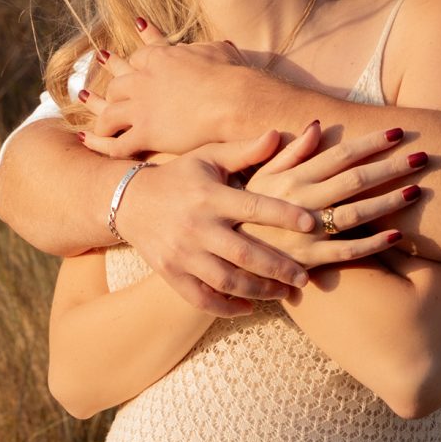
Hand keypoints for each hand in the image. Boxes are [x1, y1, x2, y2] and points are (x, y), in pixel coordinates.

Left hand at [83, 30, 252, 156]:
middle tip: (93, 93)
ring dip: (101, 121)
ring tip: (95, 129)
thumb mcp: (218, 51)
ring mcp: (142, 107)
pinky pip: (116, 143)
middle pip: (117, 85)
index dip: (128, 63)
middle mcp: (145, 80)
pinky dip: (101, 145)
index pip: (137, 58)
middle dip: (109, 91)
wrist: (234, 101)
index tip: (118, 61)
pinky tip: (93, 146)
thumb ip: (208, 49)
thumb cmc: (233, 76)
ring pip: (109, 113)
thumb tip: (218, 45)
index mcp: (161, 58)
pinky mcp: (146, 133)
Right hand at [114, 138, 328, 314]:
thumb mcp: (208, 158)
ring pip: (227, 281)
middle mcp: (197, 227)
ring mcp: (182, 254)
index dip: (284, 215)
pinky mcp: (171, 274)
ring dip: (259, 291)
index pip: (253, 207)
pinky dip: (226, 307)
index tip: (311, 224)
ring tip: (284, 293)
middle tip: (304, 277)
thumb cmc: (179, 176)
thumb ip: (244, 152)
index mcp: (211, 197)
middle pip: (244, 253)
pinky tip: (249, 307)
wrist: (130, 200)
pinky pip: (202, 298)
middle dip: (278, 267)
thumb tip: (276, 134)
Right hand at [241, 121, 427, 260]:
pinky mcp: (305, 262)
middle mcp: (298, 203)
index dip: (369, 143)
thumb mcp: (255, 174)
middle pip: (353, 181)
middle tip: (424, 157)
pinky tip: (398, 235)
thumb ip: (287, 152)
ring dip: (388, 203)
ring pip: (354, 216)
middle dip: (390, 168)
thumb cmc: (238, 207)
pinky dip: (372, 245)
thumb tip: (317, 125)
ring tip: (418, 191)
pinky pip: (345, 254)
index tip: (398, 132)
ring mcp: (304, 235)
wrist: (216, 250)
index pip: (338, 155)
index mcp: (289, 179)